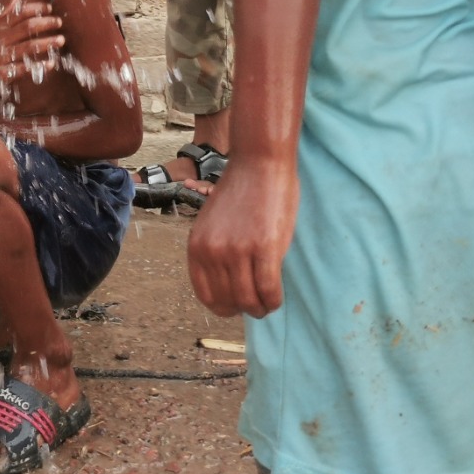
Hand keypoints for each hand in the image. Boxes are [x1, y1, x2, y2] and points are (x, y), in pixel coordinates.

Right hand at [0, 0, 64, 93]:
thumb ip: (2, 15)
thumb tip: (17, 0)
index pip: (18, 14)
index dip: (35, 10)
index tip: (49, 8)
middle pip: (25, 28)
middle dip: (44, 24)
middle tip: (59, 22)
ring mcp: (0, 57)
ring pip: (27, 48)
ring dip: (46, 43)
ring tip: (61, 40)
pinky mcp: (0, 73)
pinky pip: (22, 69)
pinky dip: (37, 67)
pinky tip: (51, 64)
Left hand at [186, 157, 297, 317]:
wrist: (259, 163)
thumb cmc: (240, 192)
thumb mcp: (212, 224)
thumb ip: (214, 251)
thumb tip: (225, 284)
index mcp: (197, 246)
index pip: (205, 294)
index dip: (221, 306)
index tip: (234, 307)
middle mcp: (213, 251)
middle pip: (228, 301)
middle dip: (243, 310)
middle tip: (255, 307)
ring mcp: (238, 250)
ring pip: (248, 300)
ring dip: (259, 309)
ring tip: (266, 305)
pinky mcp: (265, 248)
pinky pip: (269, 290)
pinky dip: (273, 301)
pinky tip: (276, 299)